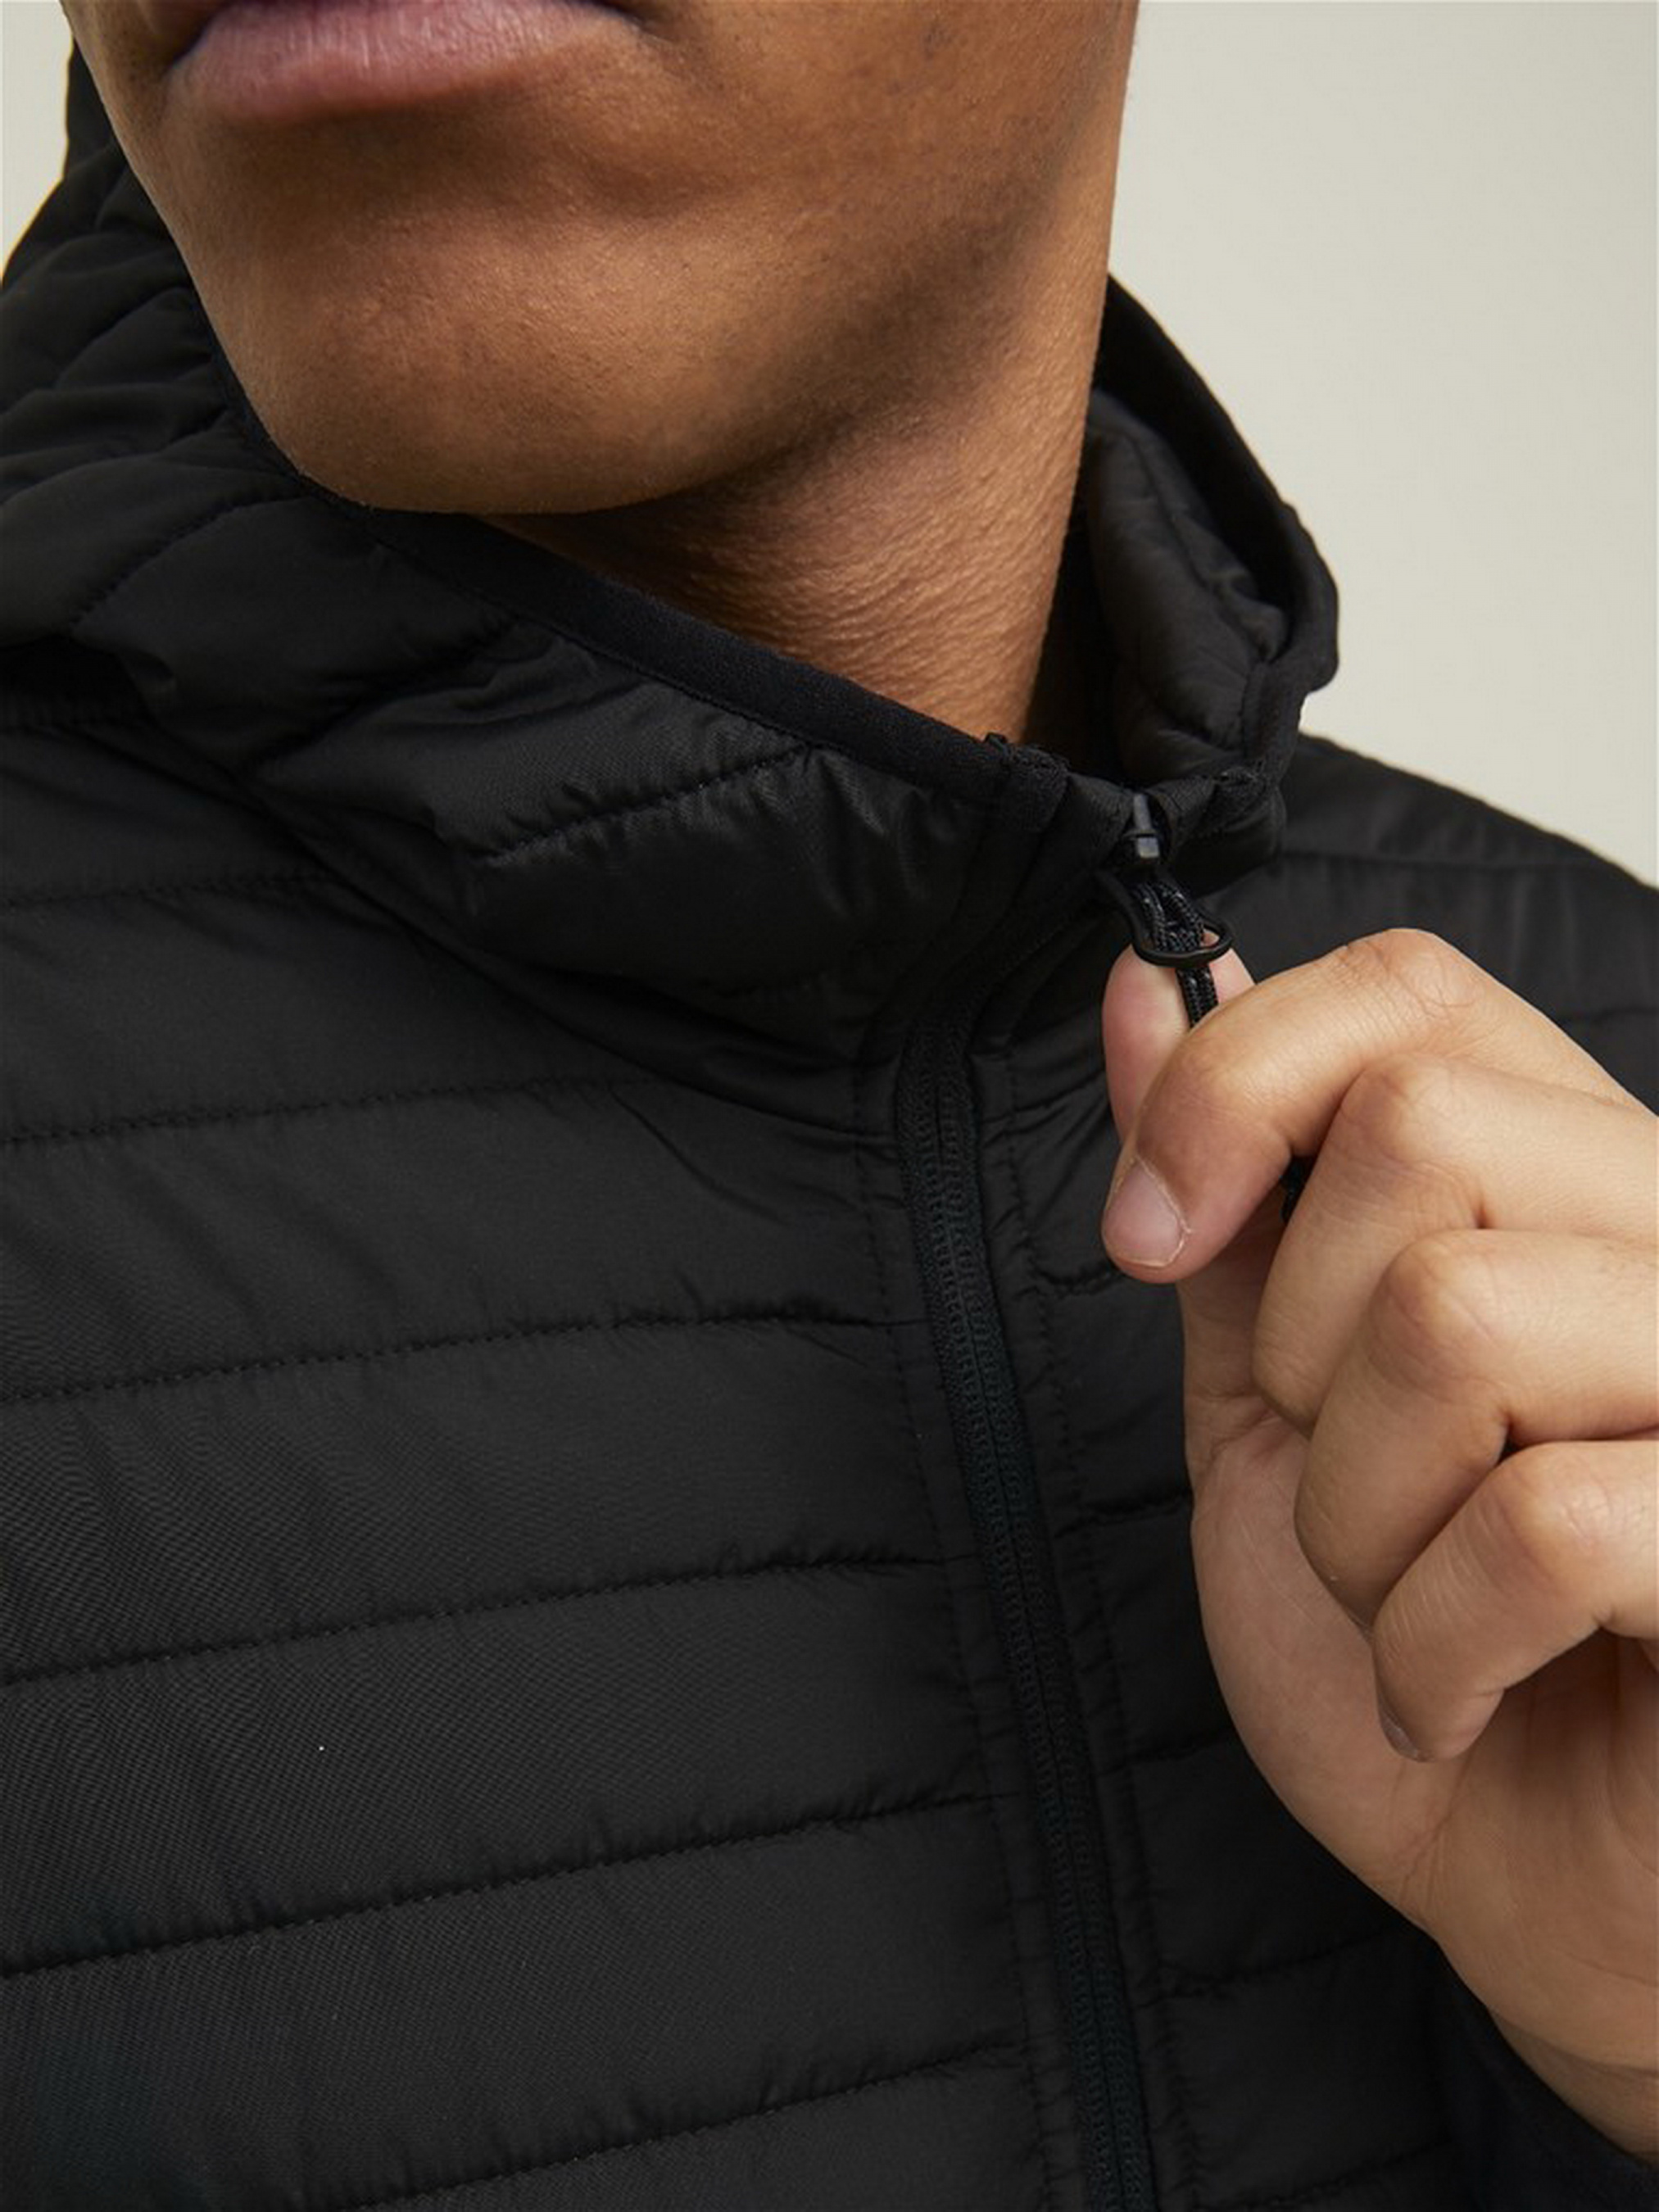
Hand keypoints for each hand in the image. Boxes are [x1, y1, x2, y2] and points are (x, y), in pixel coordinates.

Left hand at [1099, 929, 1658, 2156]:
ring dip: (1358, 1518)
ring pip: (1459, 1321)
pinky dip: (1437, 1647)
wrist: (1535, 1892)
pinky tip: (1462, 1693)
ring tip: (1407, 1602)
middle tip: (1355, 1489)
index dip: (1239, 1085)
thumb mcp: (1272, 1396)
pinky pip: (1545, 1526)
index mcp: (1567, 1180)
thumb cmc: (1416, 1640)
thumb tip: (1153, 984)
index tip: (1150, 1235)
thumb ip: (1232, 1196)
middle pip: (1420, 1130)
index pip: (1410, 992)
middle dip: (1303, 1353)